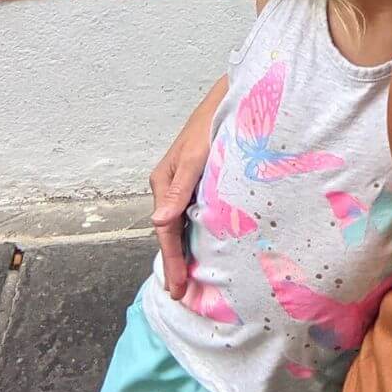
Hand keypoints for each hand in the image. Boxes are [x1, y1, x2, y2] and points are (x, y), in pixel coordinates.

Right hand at [148, 79, 221, 299]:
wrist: (232, 98)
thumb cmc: (213, 123)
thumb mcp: (194, 156)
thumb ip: (180, 188)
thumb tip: (158, 222)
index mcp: (163, 182)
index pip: (166, 231)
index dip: (172, 261)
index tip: (178, 288)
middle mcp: (171, 186)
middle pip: (172, 232)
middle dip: (175, 262)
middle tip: (182, 294)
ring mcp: (186, 185)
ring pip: (183, 225)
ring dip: (185, 251)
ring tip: (191, 280)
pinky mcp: (201, 181)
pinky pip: (195, 215)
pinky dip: (196, 234)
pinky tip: (205, 248)